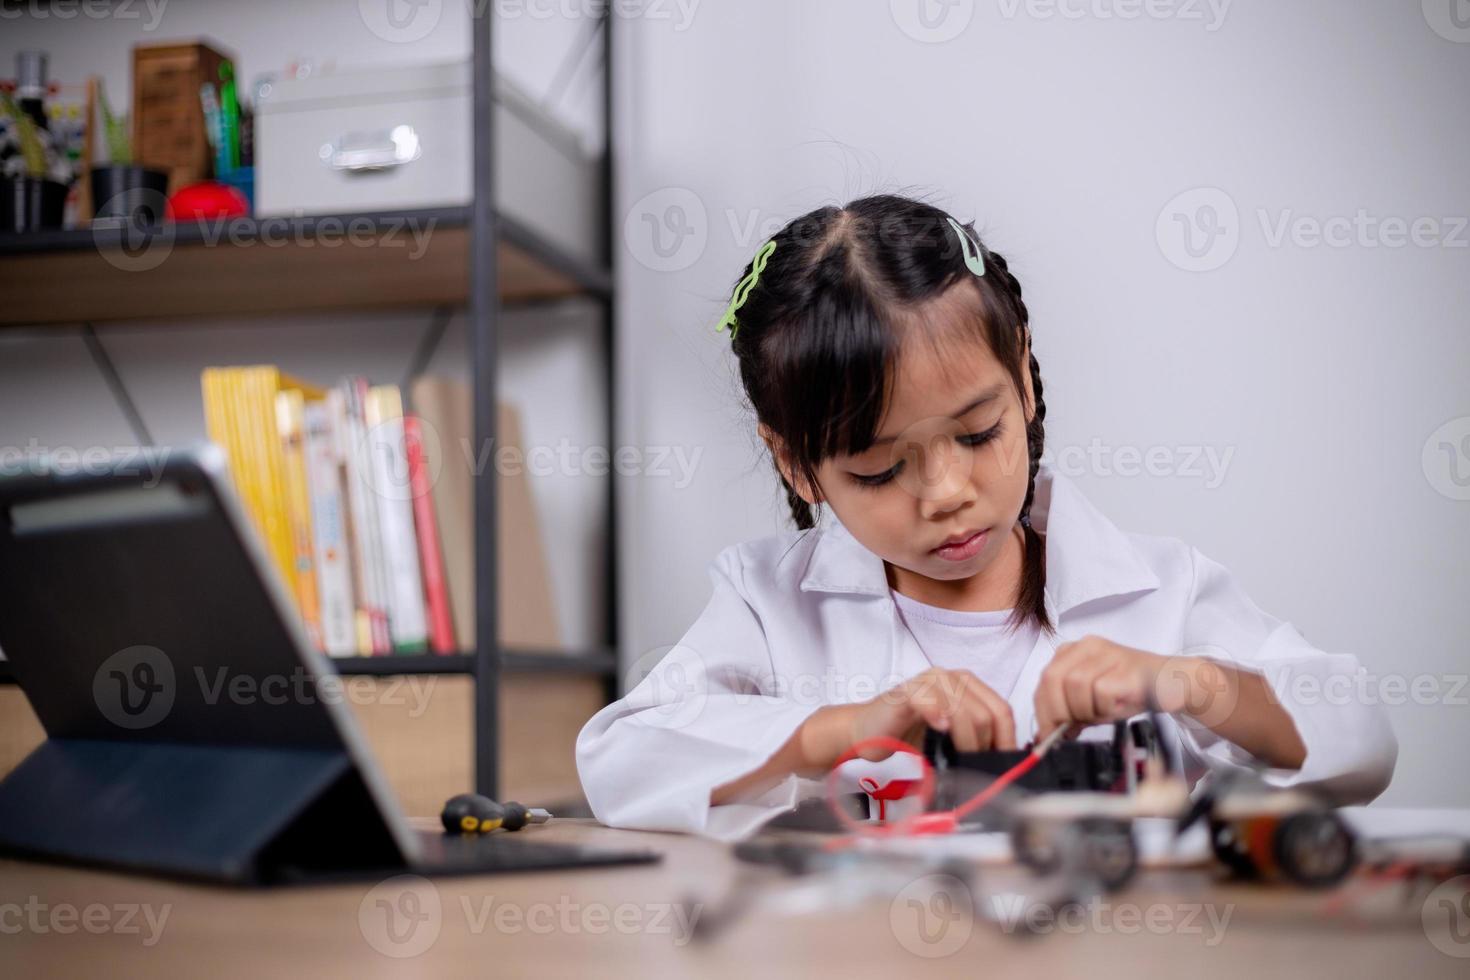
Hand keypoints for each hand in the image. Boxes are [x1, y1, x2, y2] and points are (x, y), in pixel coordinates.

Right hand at [798, 667, 1016, 770]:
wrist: (868, 732)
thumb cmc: (910, 736)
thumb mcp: (952, 740)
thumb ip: (977, 741)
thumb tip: (1009, 764)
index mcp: (968, 686)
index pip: (1002, 711)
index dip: (1006, 741)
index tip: (1003, 767)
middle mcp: (951, 677)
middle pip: (986, 714)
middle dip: (983, 746)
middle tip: (971, 765)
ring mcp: (929, 681)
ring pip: (964, 711)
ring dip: (965, 740)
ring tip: (956, 756)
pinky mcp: (906, 691)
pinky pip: (929, 700)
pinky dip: (937, 716)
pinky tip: (939, 729)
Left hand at [1033, 634, 1215, 737]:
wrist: (1172, 682)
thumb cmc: (1131, 690)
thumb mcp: (1091, 698)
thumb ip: (1068, 708)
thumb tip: (1048, 732)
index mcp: (1074, 651)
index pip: (1044, 679)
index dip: (1043, 710)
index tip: (1047, 733)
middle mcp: (1088, 647)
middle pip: (1053, 679)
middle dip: (1057, 712)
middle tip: (1070, 730)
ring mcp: (1108, 654)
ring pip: (1075, 686)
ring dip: (1085, 711)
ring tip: (1102, 714)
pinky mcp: (1126, 667)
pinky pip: (1101, 692)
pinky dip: (1104, 709)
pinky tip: (1116, 708)